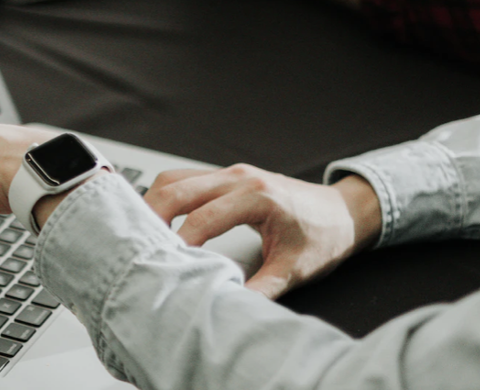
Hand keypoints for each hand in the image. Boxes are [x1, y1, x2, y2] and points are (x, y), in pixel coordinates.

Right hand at [145, 164, 381, 298]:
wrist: (343, 212)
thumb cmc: (323, 234)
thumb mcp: (295, 269)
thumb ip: (260, 289)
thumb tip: (227, 305)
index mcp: (258, 196)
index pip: (203, 216)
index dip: (179, 241)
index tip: (164, 262)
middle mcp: (239, 177)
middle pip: (178, 188)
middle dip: (151, 215)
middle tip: (135, 245)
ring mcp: (230, 173)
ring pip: (175, 178)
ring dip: (154, 202)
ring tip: (141, 233)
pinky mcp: (225, 177)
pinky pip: (184, 179)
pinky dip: (165, 198)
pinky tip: (157, 220)